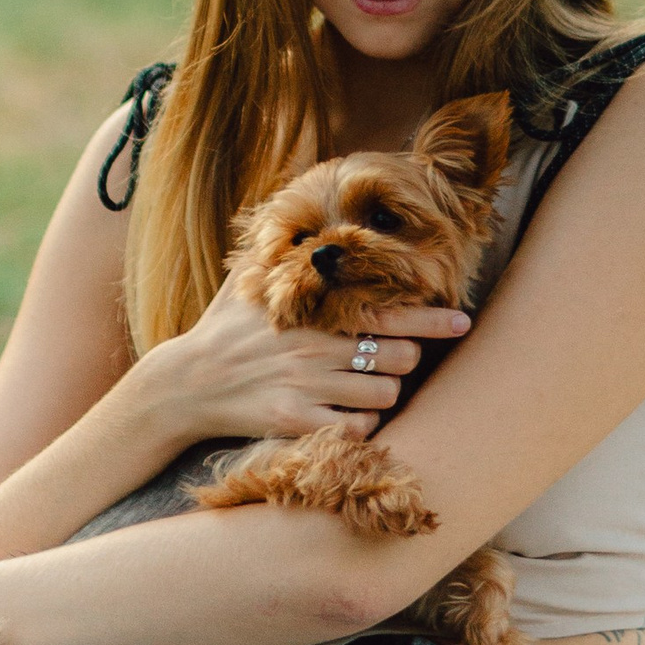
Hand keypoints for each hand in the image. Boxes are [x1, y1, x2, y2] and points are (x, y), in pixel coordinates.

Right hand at [151, 279, 471, 446]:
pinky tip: (348, 412)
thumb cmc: (223, 328)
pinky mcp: (295, 423)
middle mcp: (315, 348)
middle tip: (397, 355)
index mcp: (312, 310)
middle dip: (408, 357)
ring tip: (369, 384)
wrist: (183, 384)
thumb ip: (287, 253)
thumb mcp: (251, 280)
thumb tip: (310, 216)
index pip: (388, 309)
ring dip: (385, 391)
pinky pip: (357, 428)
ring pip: (386, 394)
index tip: (462, 319)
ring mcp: (307, 387)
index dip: (432, 316)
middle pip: (401, 356)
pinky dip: (362, 422)